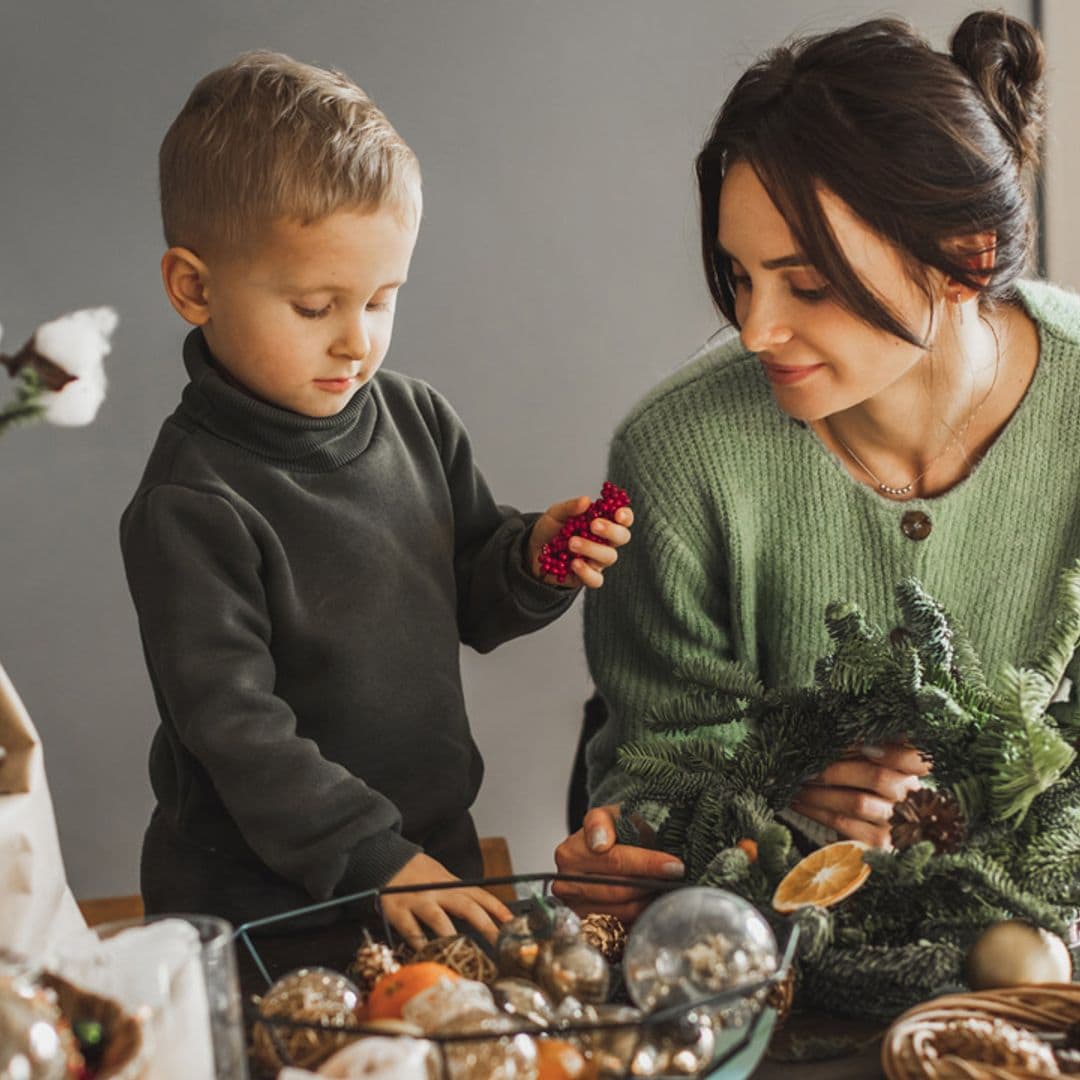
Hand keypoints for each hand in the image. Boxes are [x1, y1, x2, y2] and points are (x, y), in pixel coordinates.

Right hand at [380, 853, 511, 948]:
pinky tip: (427, 953)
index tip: (512, 923)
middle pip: (466, 907)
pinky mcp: (398, 911)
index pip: (480, 895)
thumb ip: (460, 896)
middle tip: (499, 943)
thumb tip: (486, 917)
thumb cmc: (419, 874)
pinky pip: (410, 929)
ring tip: (465, 952)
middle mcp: (438, 891)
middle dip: (485, 925)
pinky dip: (419, 942)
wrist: (388, 860)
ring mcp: (418, 901)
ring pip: (438, 918)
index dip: (497, 908)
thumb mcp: (443, 879)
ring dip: (452, 935)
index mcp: (451, 884)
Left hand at [528, 498, 633, 588]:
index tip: (618, 513)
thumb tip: (586, 500)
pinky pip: (596, 579)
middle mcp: (604, 541)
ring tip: (571, 543)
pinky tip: (574, 563)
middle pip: (622, 537)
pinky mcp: (587, 577)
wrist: (533, 551)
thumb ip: (570, 507)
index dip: (625, 516)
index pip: (623, 519)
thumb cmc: (551, 531)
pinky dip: (586, 572)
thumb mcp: (556, 514)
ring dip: (592, 548)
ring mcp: (597, 560)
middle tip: (593, 525)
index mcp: (602, 522)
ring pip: (609, 557)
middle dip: (611, 531)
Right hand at [552, 804, 684, 921]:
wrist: (602, 850)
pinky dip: (640, 914)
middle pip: (619, 889)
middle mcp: (566, 883)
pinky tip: (650, 900)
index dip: (648, 863)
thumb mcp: (609, 814)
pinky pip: (622, 926)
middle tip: (677, 877)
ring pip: (623, 910)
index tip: (675, 865)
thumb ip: (602, 821)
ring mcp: (575, 907)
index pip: (615, 861)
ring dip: (648, 899)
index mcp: (570, 853)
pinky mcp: (587, 925)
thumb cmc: (610, 831)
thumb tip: (600, 842)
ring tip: (664, 886)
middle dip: (652, 883)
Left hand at [790, 741, 931, 847]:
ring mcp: (896, 824)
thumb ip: (865, 748)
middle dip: (836, 769)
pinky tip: (798, 801)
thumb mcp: (876, 765)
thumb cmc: (869, 788)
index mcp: (913, 773)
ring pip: (856, 802)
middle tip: (807, 763)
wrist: (882, 833)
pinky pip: (843, 823)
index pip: (912, 758)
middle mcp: (911, 799)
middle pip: (877, 777)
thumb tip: (834, 732)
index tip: (857, 742)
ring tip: (796, 782)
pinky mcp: (878, 844)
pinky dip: (815, 810)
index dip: (886, 748)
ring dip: (819, 791)